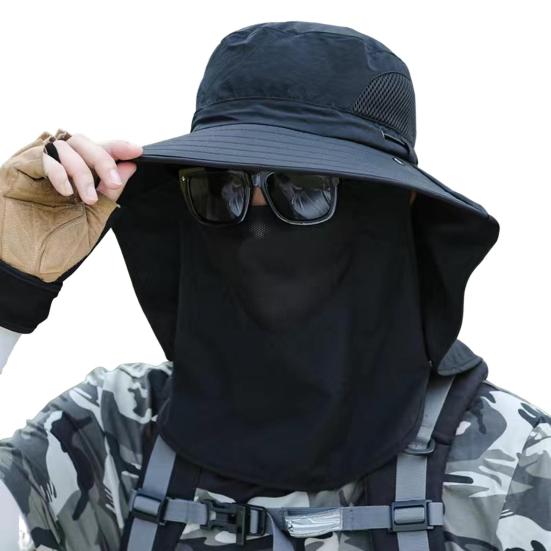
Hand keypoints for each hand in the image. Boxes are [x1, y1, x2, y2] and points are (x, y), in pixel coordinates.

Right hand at [0, 129, 142, 282]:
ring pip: (64, 145)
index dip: (117, 147)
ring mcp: (37, 167)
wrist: (31, 267)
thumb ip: (110, 192)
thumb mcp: (95, 217)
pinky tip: (66, 192)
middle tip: (113, 183)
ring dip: (81, 170)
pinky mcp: (17, 169)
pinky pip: (41, 156)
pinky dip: (58, 171)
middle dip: (102, 159)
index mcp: (77, 178)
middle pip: (82, 142)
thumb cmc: (60, 246)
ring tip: (88, 199)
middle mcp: (58, 168)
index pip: (98, 152)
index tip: (136, 151)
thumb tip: (129, 166)